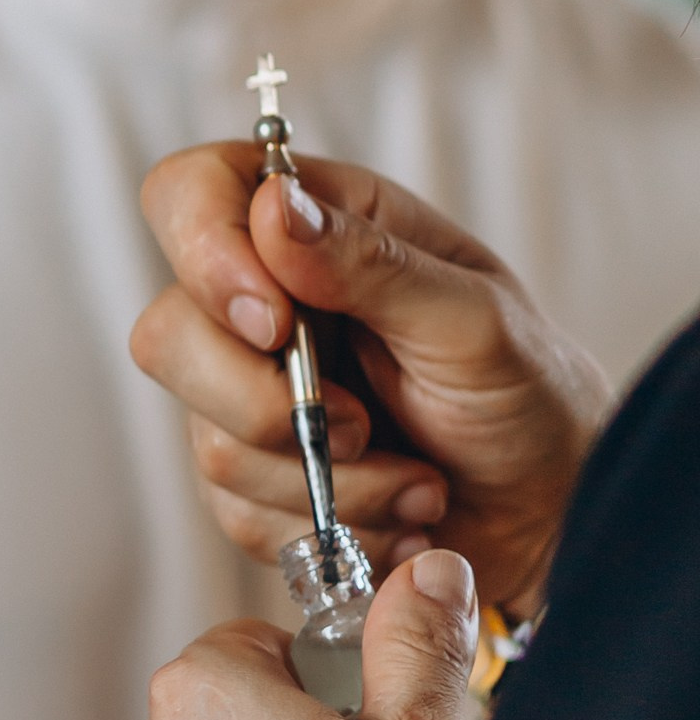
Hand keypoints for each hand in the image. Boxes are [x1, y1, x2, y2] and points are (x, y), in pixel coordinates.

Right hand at [131, 143, 609, 609]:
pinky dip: (331, 525)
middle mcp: (268, 302)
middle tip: (360, 424)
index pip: (191, 194)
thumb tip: (275, 207)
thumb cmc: (529, 393)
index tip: (273, 322)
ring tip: (416, 480)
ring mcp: (250, 392)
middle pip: (168, 335)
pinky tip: (397, 511)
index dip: (203, 251)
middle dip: (263, 403)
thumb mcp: (472, 319)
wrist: (551, 510)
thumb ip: (372, 263)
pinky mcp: (256, 476)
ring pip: (205, 441)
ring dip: (328, 480)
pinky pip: (237, 512)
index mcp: (317, 227)